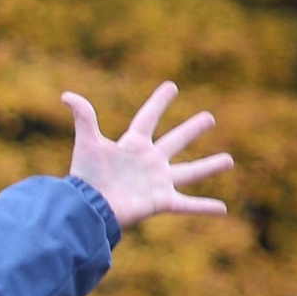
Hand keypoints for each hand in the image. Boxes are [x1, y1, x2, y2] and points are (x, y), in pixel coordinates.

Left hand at [60, 80, 233, 226]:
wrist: (91, 208)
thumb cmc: (88, 177)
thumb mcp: (87, 143)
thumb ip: (83, 117)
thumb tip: (66, 95)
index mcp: (133, 145)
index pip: (148, 118)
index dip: (159, 102)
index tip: (172, 86)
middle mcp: (149, 161)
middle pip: (175, 141)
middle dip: (192, 129)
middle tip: (209, 118)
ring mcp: (157, 181)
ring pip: (190, 172)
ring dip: (210, 165)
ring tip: (229, 160)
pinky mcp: (161, 201)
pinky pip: (187, 204)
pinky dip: (205, 207)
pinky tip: (223, 209)